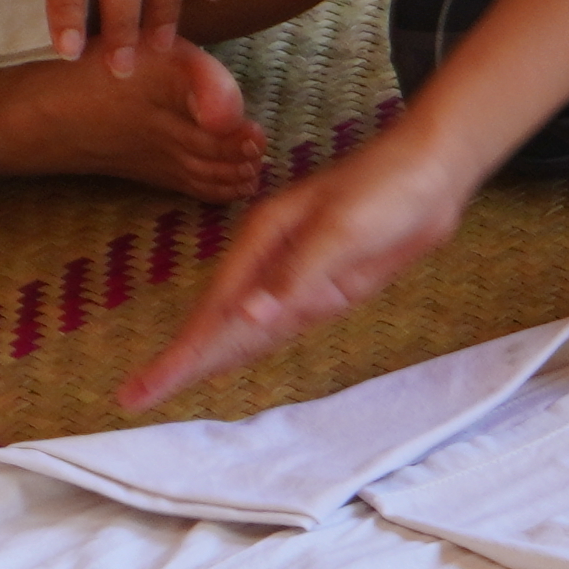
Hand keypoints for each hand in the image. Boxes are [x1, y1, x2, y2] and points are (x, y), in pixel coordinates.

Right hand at [119, 135, 459, 409]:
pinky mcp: (327, 286)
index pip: (213, 310)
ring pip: (244, 328)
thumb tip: (247, 318)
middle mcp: (272, 260)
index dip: (181, 352)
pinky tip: (228, 357)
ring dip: (208, 356)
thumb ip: (295, 277)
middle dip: (180, 360)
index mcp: (265, 241)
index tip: (145, 386)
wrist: (434, 171)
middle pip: (218, 323)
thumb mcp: (341, 230)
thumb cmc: (386, 188)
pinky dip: (251, 344)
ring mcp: (298, 275)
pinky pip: (279, 324)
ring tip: (161, 384)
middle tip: (135, 396)